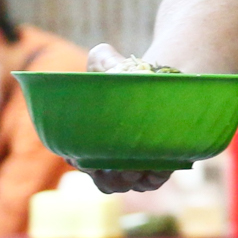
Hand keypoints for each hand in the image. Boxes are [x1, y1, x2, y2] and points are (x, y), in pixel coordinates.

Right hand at [85, 44, 175, 193]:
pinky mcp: (157, 165)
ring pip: (127, 184)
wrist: (158, 80)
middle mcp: (108, 157)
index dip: (79, 160)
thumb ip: (102, 60)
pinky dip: (154, 177)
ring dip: (129, 181)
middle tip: (111, 169)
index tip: (80, 157)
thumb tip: (103, 53)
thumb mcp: (109, 63)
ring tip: (134, 169)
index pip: (78, 158)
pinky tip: (157, 167)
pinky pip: (154, 179)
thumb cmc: (125, 73)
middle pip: (103, 180)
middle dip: (106, 178)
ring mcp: (132, 164)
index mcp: (88, 138)